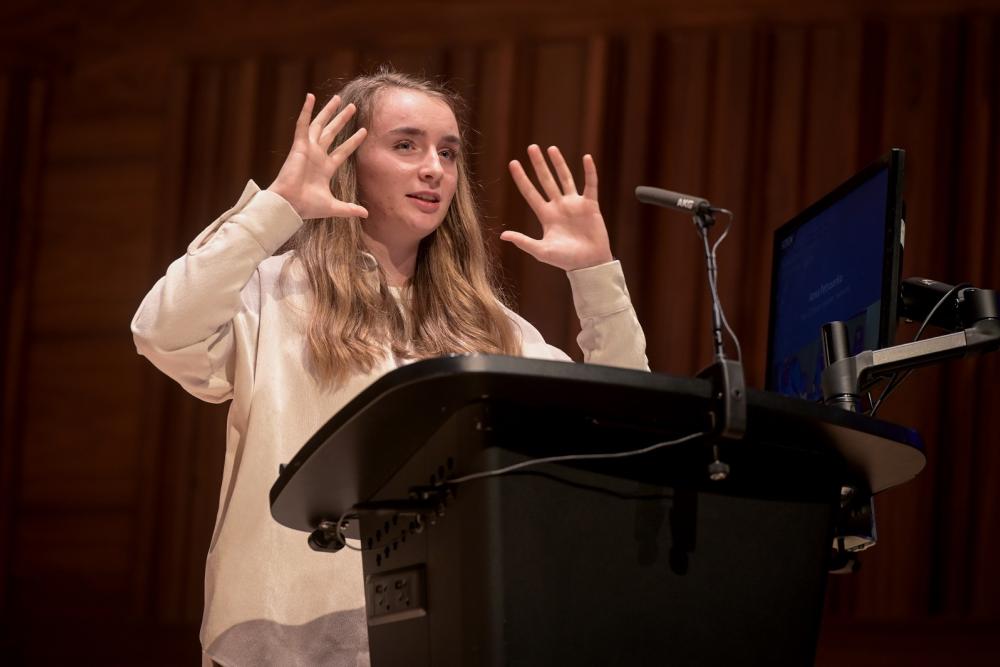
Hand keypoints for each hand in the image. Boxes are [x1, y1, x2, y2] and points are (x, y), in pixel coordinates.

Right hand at [267, 93, 368, 220]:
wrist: (290, 205)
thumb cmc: (307, 207)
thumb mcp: (333, 207)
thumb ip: (349, 208)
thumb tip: (366, 214)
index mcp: (325, 168)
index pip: (343, 150)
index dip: (353, 141)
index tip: (364, 131)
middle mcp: (317, 156)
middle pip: (332, 133)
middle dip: (342, 120)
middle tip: (352, 107)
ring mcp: (308, 149)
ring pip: (320, 125)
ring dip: (329, 112)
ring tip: (338, 99)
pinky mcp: (299, 146)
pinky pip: (303, 124)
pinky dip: (306, 111)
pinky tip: (311, 97)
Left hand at [502, 145, 613, 271]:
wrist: (589, 264)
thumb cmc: (565, 260)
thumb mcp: (541, 251)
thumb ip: (523, 242)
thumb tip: (502, 235)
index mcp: (546, 216)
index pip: (530, 192)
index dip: (521, 178)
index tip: (513, 163)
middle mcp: (558, 207)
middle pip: (546, 180)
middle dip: (538, 164)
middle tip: (531, 147)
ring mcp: (574, 204)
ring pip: (565, 178)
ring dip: (559, 163)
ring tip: (551, 148)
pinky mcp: (590, 205)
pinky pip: (590, 184)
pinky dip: (589, 171)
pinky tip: (586, 158)